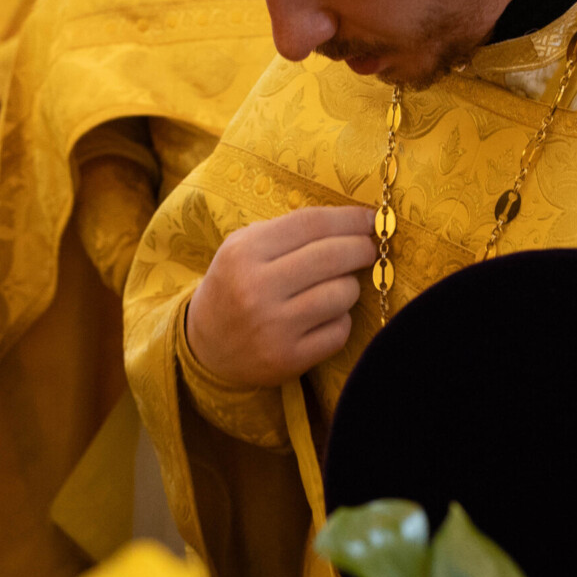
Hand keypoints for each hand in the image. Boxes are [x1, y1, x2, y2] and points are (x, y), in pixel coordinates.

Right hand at [185, 205, 377, 390]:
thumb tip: (352, 222)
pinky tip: (326, 316)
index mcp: (244, 253)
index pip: (311, 224)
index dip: (349, 218)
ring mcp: (274, 327)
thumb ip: (289, 231)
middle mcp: (256, 289)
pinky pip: (340, 330)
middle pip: (332, 256)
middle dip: (361, 248)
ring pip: (342, 294)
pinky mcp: (289, 358)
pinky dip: (341, 320)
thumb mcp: (243, 248)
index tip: (370, 218)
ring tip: (338, 286)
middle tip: (367, 249)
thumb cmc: (234, 286)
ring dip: (350, 286)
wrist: (206, 347)